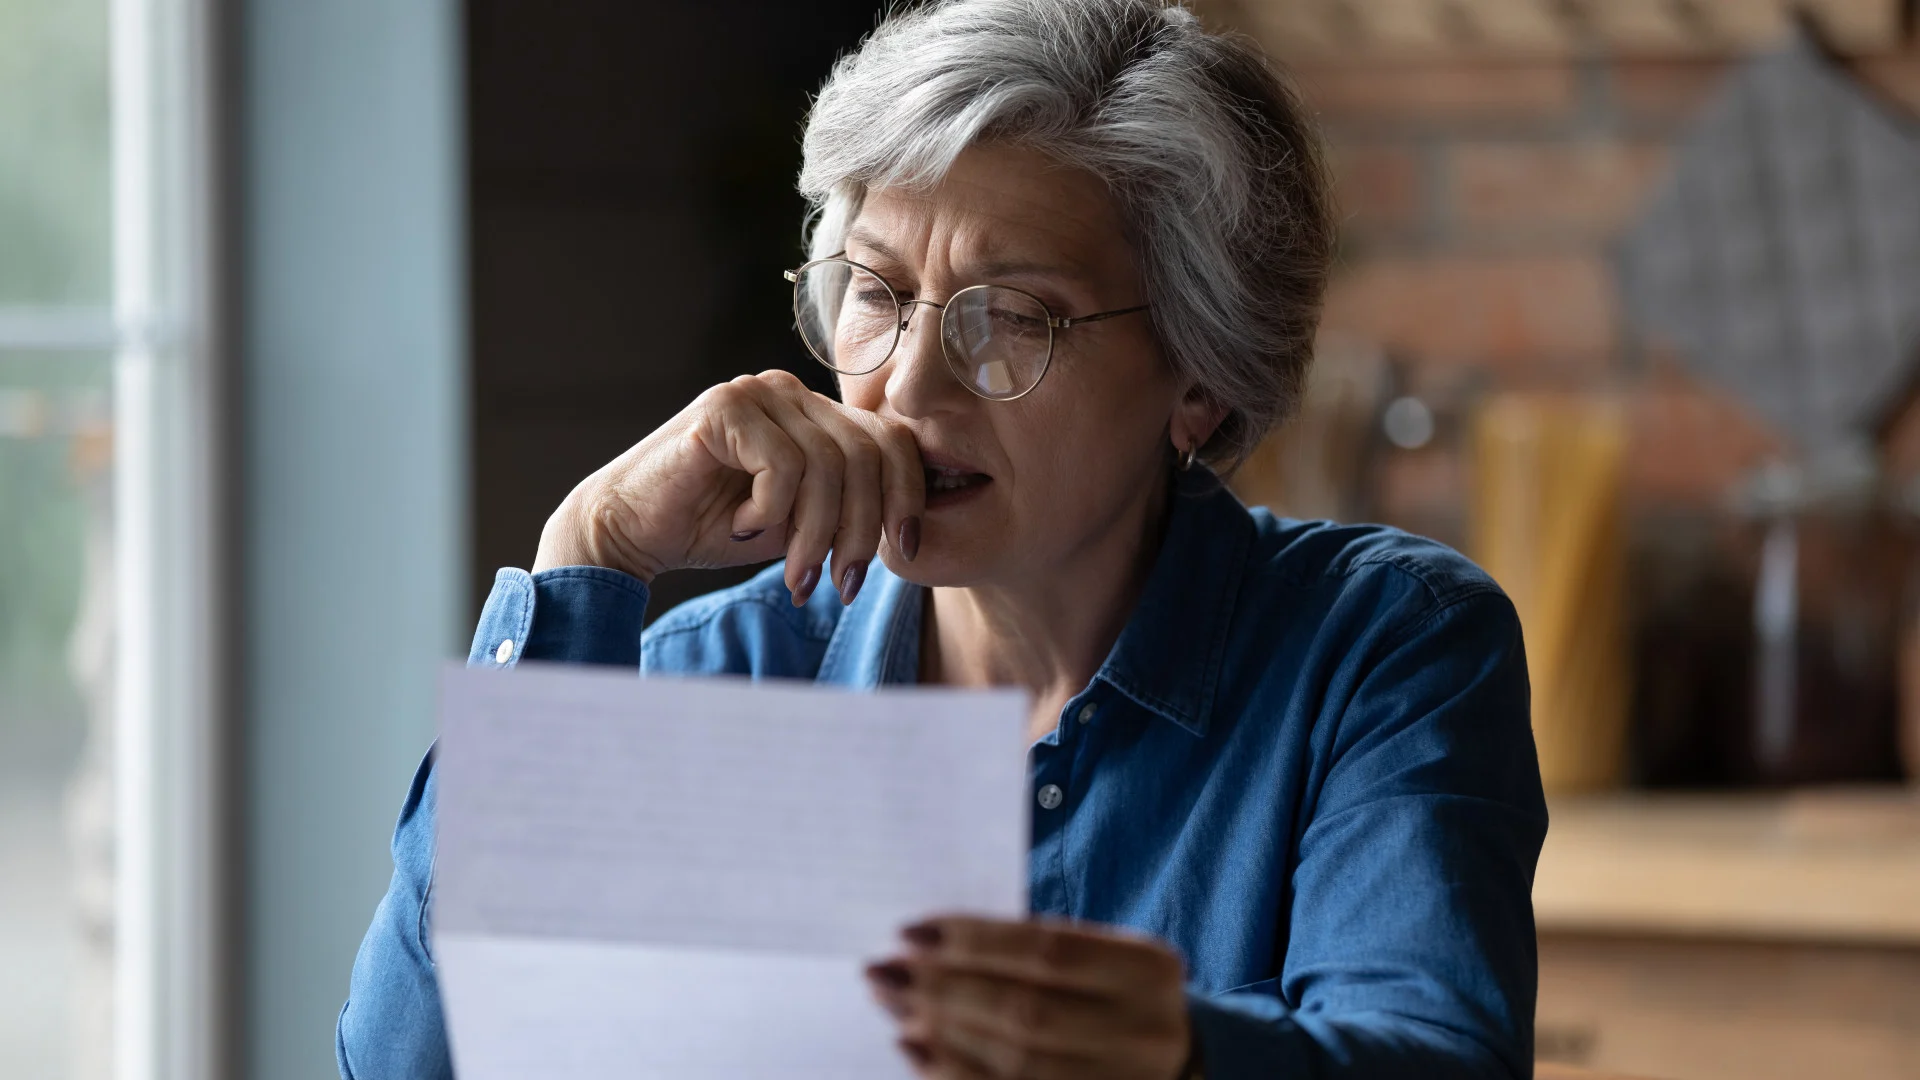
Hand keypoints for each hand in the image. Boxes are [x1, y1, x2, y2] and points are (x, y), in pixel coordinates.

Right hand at [533, 369, 923, 604]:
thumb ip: (849, 511)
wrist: (630, 532)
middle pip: (866, 455)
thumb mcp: (801, 523)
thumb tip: (913, 533)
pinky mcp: (722, 408)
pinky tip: (741, 525)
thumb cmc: (714, 528)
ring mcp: (756, 393)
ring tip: (794, 573)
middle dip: (860, 531)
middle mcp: (790, 392)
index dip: (906, 498)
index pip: (891, 440)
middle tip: (839, 584)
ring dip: (815, 534)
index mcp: (816, 412)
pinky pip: (782, 466)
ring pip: (828, 465)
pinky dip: (770, 511)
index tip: (906, 553)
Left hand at [865, 915, 1193, 1079]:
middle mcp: (1142, 1030)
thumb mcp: (1097, 957)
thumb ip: (1030, 948)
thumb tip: (928, 944)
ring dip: (941, 1032)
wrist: (1172, 1062)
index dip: (974, 941)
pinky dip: (955, 1073)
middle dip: (944, 989)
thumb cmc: (1111, 993)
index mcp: (1146, 969)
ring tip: (892, 1005)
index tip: (910, 931)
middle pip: (1026, 1011)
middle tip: (884, 971)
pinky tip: (916, 1050)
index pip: (1048, 949)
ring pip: (1015, 1062)